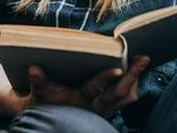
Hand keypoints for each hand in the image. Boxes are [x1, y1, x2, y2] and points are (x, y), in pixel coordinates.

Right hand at [2, 56, 150, 117]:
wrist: (48, 118)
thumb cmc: (44, 100)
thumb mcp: (39, 91)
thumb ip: (38, 81)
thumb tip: (33, 68)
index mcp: (79, 100)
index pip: (94, 89)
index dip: (105, 78)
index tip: (117, 67)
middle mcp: (95, 107)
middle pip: (120, 93)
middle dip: (133, 75)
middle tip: (143, 58)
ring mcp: (104, 109)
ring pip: (126, 97)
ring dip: (136, 80)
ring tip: (142, 62)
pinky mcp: (108, 108)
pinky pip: (126, 99)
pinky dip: (133, 85)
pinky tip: (135, 71)